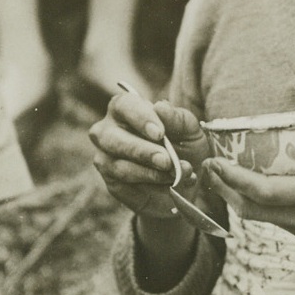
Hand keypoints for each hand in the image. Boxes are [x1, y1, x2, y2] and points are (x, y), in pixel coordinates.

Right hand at [89, 90, 210, 218]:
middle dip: (142, 151)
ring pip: (119, 167)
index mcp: (125, 108)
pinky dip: (152, 189)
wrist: (184, 180)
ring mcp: (105, 158)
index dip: (141, 119)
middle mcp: (107, 131)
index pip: (124, 105)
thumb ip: (177, 119)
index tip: (160, 133)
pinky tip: (169, 188)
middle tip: (166, 161)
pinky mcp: (111, 183)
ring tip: (176, 175)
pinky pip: (126, 188)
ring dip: (151, 174)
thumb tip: (160, 107)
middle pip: (113, 139)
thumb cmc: (183, 145)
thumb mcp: (189, 131)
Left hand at [203, 90, 294, 282]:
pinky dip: (255, 204)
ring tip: (222, 172)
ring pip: (259, 219)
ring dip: (237, 198)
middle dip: (225, 189)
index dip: (234, 179)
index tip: (215, 161)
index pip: (265, 192)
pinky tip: (250, 184)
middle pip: (251, 210)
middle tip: (209, 164)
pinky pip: (273, 220)